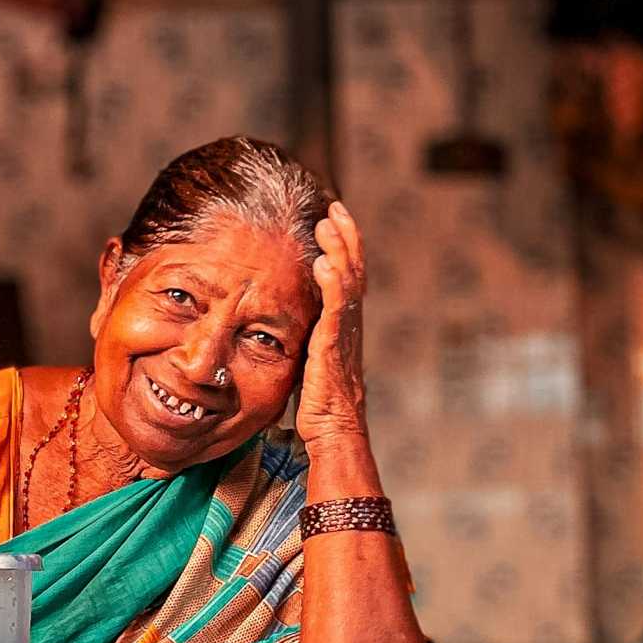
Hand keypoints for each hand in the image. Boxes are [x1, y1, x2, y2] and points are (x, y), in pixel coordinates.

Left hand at [295, 201, 368, 449]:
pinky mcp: (334, 349)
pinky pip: (337, 310)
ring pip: (349, 283)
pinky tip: (324, 262)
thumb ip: (307, 337)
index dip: (345, 247)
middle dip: (346, 237)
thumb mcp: (311, 361)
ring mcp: (346, 336)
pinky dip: (332, 283)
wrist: (334, 434)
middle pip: (355, 271)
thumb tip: (287, 322)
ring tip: (328, 223)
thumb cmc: (319, 405)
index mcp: (344, 326)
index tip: (333, 219)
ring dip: (340, 250)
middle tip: (334, 208)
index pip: (348, 277)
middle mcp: (350, 325)